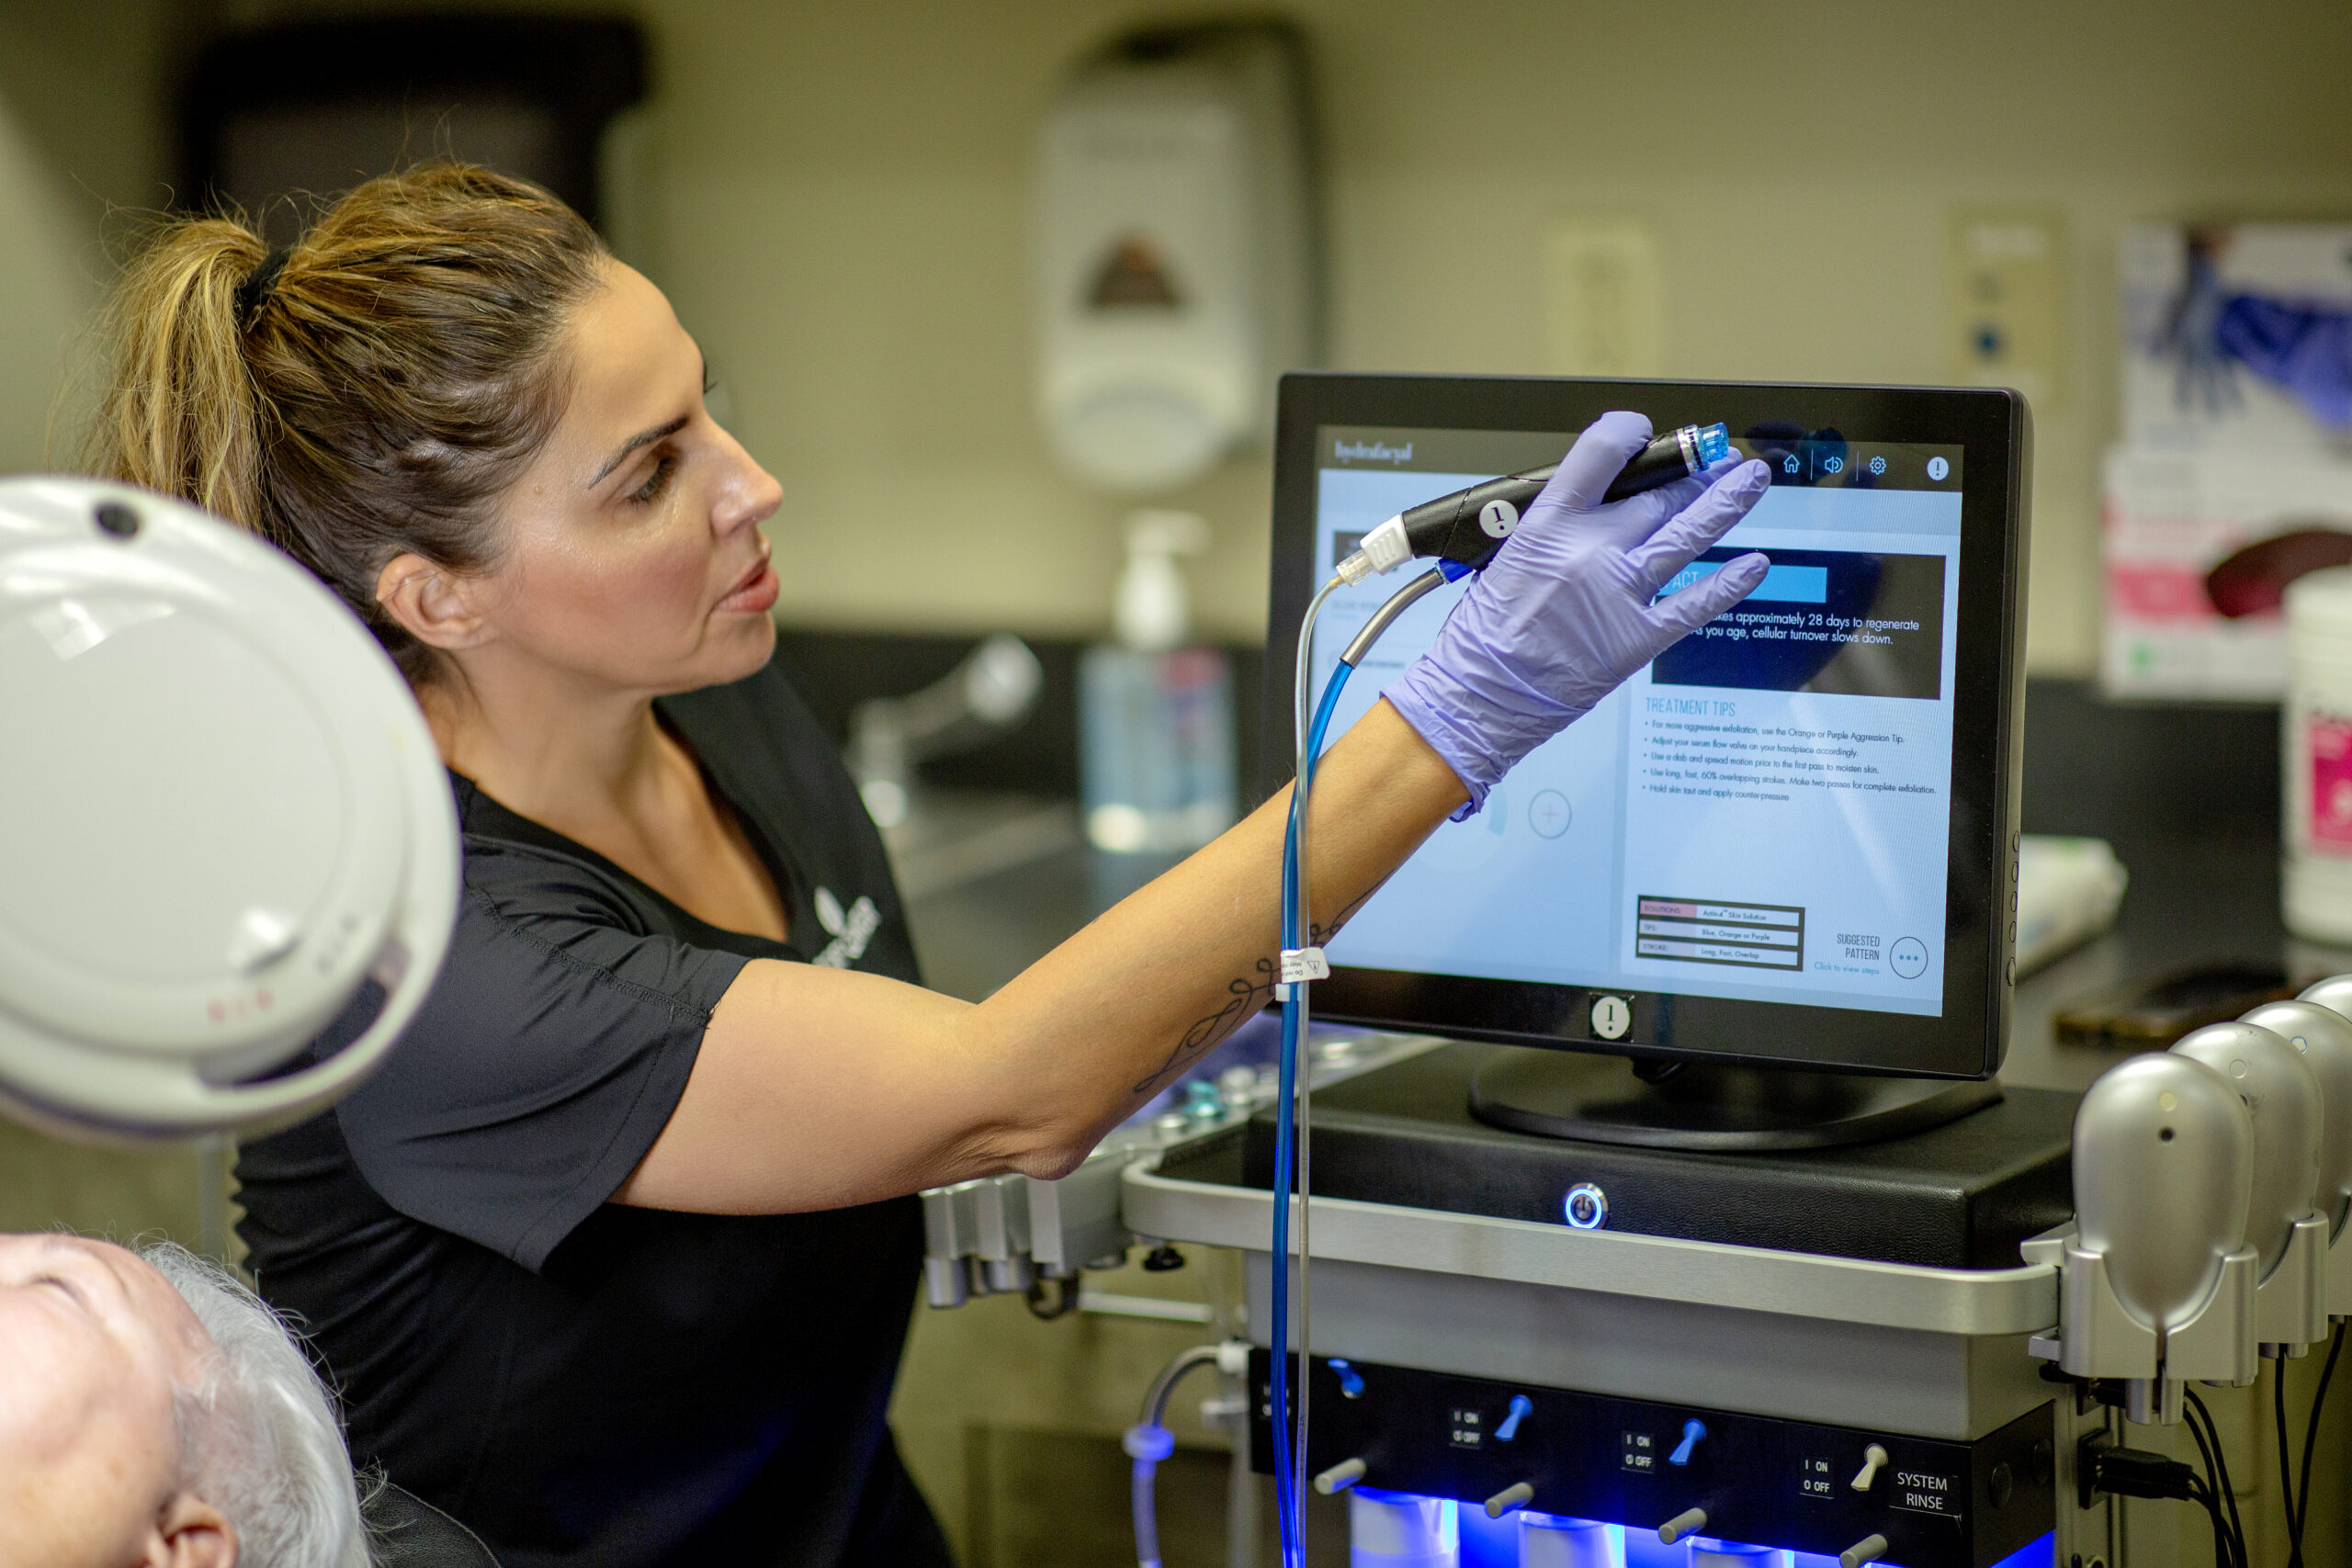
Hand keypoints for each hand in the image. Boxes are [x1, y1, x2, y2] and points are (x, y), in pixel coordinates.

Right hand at [1385, 411, 1771, 813]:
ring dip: (1727, 502)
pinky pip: (1697, 603)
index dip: (1631, 432)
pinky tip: (1755, 565)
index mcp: (1548, 524)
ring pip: (1690, 533)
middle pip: (1659, 493)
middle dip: (1695, 470)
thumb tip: (1597, 508)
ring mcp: (1620, 593)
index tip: (1645, 433)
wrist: (1481, 697)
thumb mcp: (1505, 555)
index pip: (1602, 453)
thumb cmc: (1484, 634)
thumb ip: (1554, 528)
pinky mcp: (1639, 637)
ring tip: (1752, 479)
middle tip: (1717, 459)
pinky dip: (1730, 583)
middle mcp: (1591, 550)